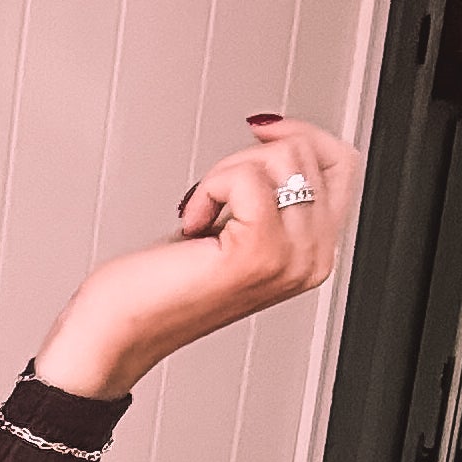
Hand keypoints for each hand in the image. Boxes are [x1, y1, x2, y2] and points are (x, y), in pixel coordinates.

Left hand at [30, 112, 356, 400]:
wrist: (118, 328)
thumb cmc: (161, 284)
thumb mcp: (233, 224)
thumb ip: (272, 192)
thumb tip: (280, 135)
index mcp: (315, 253)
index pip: (342, 163)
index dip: (300, 133)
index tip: (259, 134)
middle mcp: (313, 260)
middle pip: (310, 153)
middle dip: (250, 157)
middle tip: (212, 197)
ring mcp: (291, 259)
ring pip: (283, 158)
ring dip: (226, 173)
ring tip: (202, 215)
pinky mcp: (258, 253)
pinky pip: (247, 177)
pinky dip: (210, 187)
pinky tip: (192, 224)